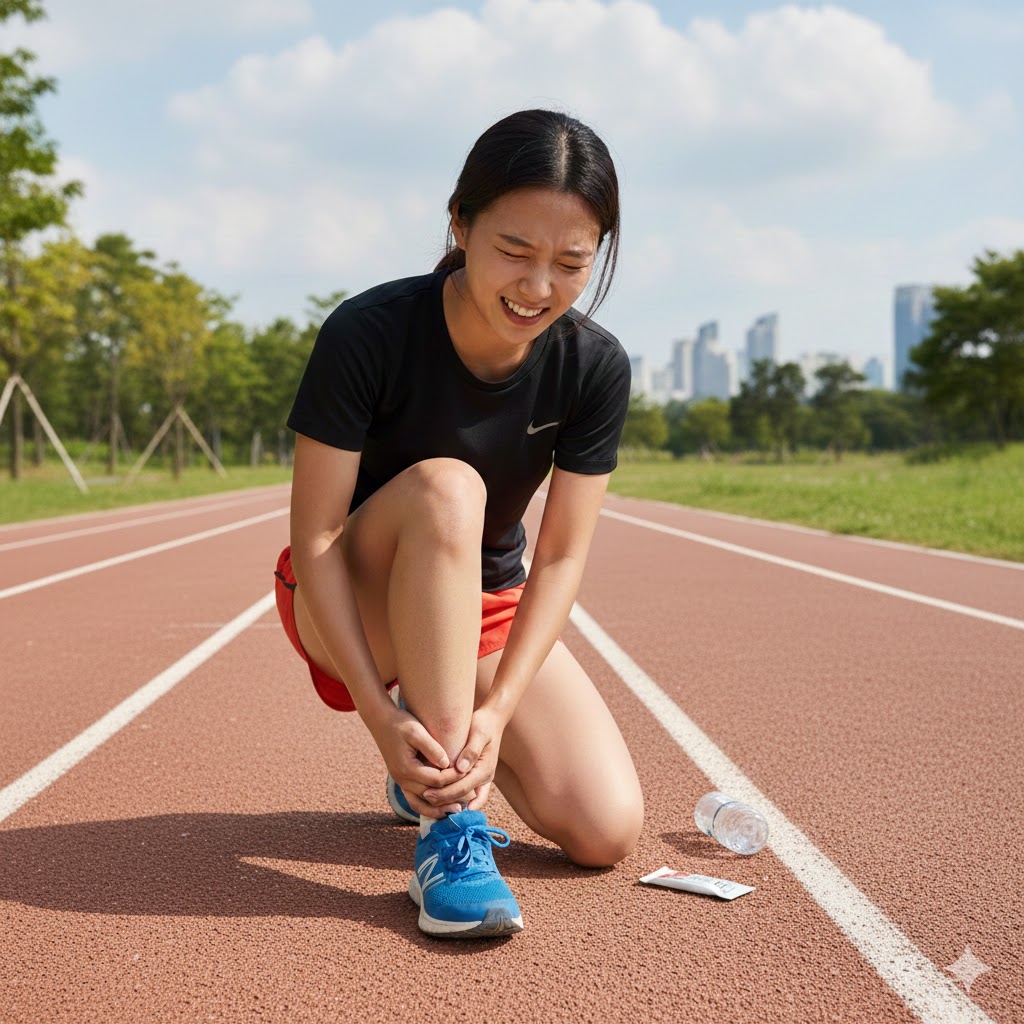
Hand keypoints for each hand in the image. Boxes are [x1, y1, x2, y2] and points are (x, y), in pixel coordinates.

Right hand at [366, 704, 464, 818]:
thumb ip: (432, 748)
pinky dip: (428, 806)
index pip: (436, 780)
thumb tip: (447, 764)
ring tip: (457, 810)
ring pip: (420, 804)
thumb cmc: (401, 723)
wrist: (381, 722)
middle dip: (450, 797)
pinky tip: (442, 806)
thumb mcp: (417, 731)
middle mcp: (402, 779)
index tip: (467, 772)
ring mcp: (400, 782)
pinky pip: (415, 800)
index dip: (453, 777)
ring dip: (438, 809)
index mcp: (407, 768)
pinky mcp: (402, 781)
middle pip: (430, 796)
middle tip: (470, 798)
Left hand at [422, 705, 504, 812]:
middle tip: (424, 797)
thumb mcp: (479, 733)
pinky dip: (456, 797)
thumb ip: (471, 751)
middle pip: (462, 795)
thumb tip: (461, 768)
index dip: (445, 793)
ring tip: (429, 799)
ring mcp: (482, 779)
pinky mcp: (477, 776)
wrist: (493, 721)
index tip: (427, 793)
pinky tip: (441, 798)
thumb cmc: (484, 725)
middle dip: (443, 799)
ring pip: (466, 798)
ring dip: (448, 801)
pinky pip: (468, 793)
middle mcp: (485, 778)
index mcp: (485, 769)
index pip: (463, 787)